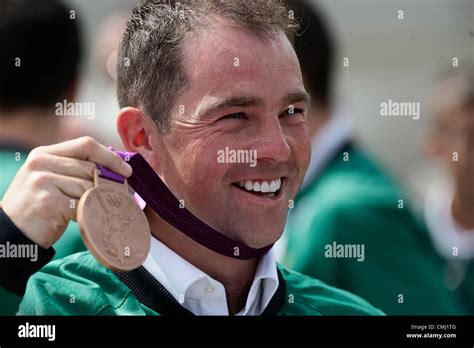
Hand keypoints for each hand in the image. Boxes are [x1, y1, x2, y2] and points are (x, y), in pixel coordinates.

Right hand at [1, 137, 132, 248]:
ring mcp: (43, 180)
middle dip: (112, 182)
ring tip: (108, 208)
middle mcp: (41, 162)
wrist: (9, 233)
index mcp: (44, 153)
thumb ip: (74, 170)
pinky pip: (82, 204)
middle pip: (90, 167)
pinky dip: (91, 212)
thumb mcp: (50, 180)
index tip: (126, 170)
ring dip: (102, 199)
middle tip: (126, 195)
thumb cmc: (37, 208)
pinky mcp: (48, 201)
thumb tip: (114, 170)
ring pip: (89, 186)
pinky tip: (92, 219)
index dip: (110, 156)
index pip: (86, 144)